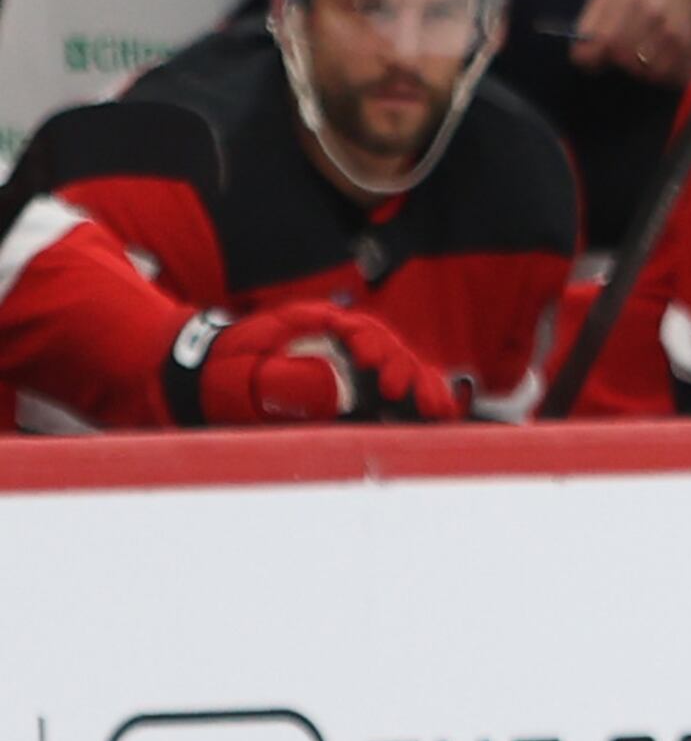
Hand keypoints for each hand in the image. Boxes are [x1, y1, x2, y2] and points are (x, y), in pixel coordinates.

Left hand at [166, 303, 465, 426]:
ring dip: (420, 387)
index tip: (389, 379)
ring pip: (394, 367)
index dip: (381, 354)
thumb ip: (284, 381)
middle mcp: (335, 338)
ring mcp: (343, 360)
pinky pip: (387, 387)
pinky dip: (411, 399)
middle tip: (428, 402)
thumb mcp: (241, 375)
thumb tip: (338, 389)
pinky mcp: (347, 384)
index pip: (360, 332)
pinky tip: (435, 414)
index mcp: (312, 325)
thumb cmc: (216, 372)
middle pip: (387, 348)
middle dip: (410, 373)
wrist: (198, 375)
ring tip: (441, 410)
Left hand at [573, 0, 690, 84]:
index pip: (604, 40)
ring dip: (642, 72)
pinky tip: (661, 64)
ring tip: (641, 60)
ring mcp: (676, 31)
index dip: (591, 57)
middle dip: (618, 63)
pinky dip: (665, 77)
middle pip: (625, 59)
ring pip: (650, 72)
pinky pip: (674, 77)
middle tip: (620, 58)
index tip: (588, 62)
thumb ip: (589, 23)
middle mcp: (654, 13)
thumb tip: (580, 56)